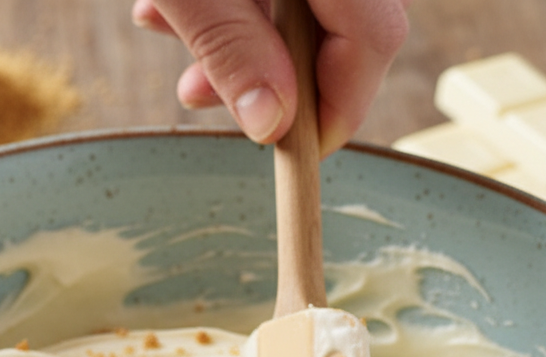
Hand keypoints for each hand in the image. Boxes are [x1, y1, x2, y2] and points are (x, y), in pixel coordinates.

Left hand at [132, 0, 409, 154]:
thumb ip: (230, 48)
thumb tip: (272, 125)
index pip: (374, 37)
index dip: (341, 107)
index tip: (297, 152)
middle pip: (345, 25)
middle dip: (277, 80)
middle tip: (217, 108)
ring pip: (305, 7)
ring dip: (242, 48)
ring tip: (181, 71)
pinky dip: (231, 8)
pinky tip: (171, 14)